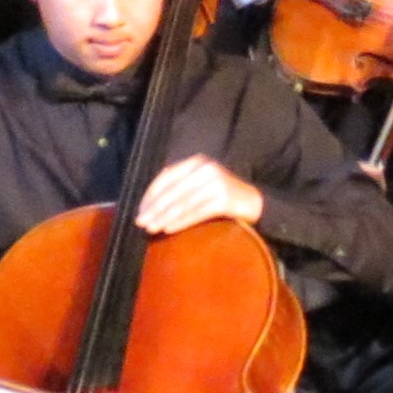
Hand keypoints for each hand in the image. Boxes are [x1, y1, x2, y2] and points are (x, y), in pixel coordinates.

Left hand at [135, 154, 264, 236]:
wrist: (253, 202)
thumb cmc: (220, 196)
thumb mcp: (199, 184)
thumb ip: (179, 188)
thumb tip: (148, 205)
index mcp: (197, 162)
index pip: (166, 177)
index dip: (150, 194)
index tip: (139, 210)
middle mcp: (206, 169)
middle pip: (173, 191)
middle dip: (154, 208)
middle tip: (140, 222)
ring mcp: (217, 183)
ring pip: (183, 202)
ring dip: (164, 217)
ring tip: (151, 229)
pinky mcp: (224, 199)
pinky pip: (197, 212)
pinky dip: (181, 222)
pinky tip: (169, 229)